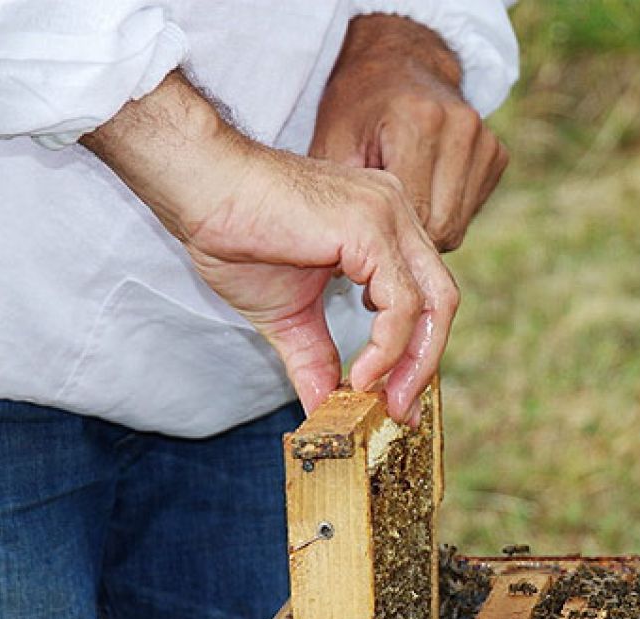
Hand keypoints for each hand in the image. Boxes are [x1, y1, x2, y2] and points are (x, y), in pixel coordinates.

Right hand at [82, 71, 453, 424]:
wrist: (199, 186)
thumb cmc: (237, 236)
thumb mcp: (289, 315)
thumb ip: (316, 360)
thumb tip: (324, 410)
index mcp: (385, 229)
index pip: (424, 296)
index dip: (418, 350)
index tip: (398, 399)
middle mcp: (397, 216)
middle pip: (440, 300)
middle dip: (426, 362)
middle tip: (403, 410)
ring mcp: (389, 217)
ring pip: (432, 302)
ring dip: (413, 362)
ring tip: (382, 399)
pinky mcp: (371, 227)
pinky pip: (401, 303)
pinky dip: (389, 347)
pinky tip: (361, 374)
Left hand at [311, 13, 508, 251]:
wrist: (398, 62)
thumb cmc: (357, 105)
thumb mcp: (333, 142)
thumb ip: (344, 199)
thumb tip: (345, 266)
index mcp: (420, 122)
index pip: (415, 213)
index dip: (389, 240)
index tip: (366, 249)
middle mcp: (462, 129)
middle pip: (442, 225)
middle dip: (410, 240)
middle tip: (380, 237)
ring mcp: (485, 141)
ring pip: (458, 225)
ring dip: (427, 229)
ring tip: (398, 212)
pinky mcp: (498, 154)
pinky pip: (471, 211)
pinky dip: (445, 213)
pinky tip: (422, 193)